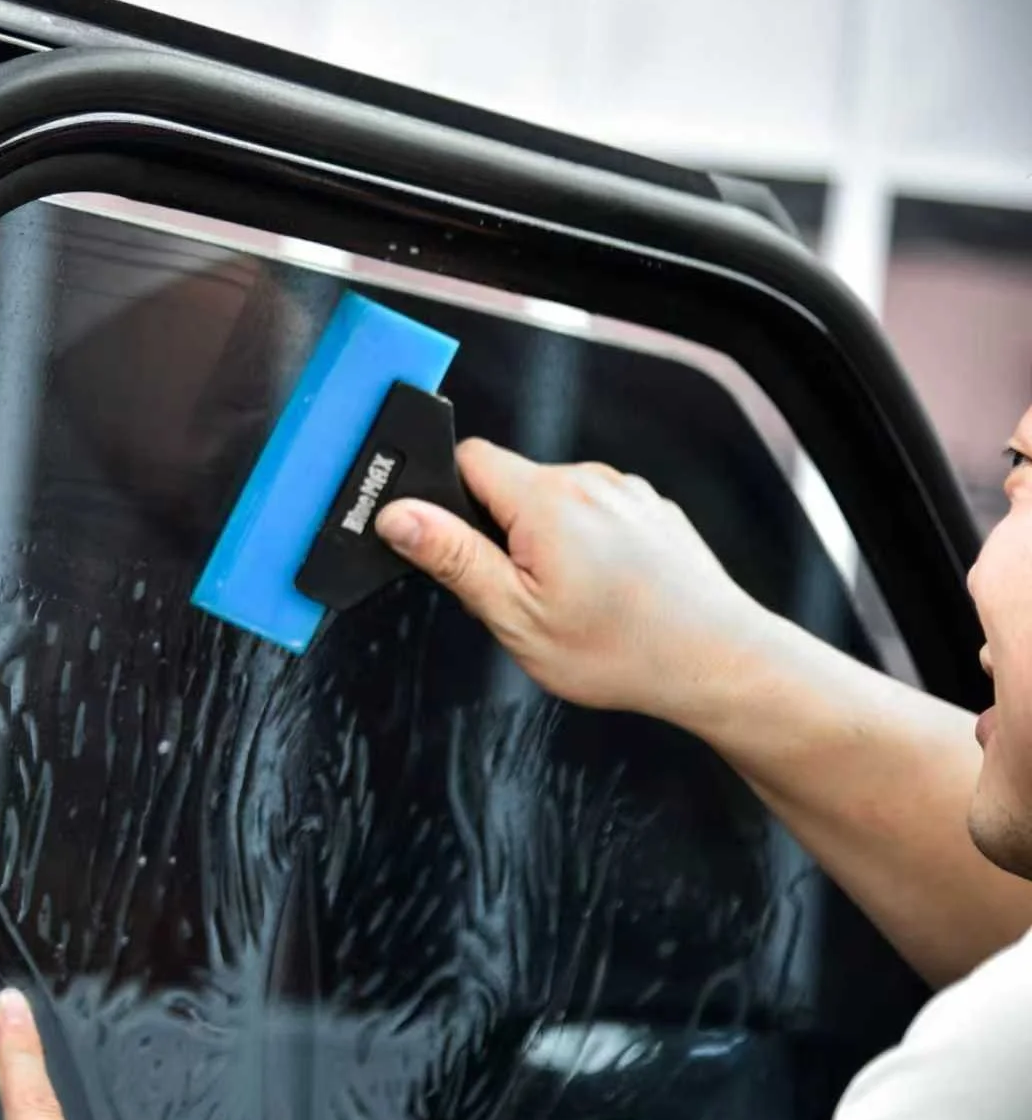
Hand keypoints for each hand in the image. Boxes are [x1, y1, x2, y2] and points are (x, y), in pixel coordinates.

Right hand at [375, 439, 778, 718]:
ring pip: (551, 499)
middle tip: (517, 590)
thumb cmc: (624, 650)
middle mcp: (587, 480)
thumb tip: (399, 516)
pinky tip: (603, 589)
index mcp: (545, 500)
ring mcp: (624, 491)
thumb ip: (453, 558)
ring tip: (569, 597)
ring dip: (542, 537)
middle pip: (508, 482)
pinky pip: (593, 510)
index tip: (453, 543)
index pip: (467, 457)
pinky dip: (585, 542)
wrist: (719, 662)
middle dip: (497, 530)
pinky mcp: (650, 508)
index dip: (445, 497)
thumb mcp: (516, 616)